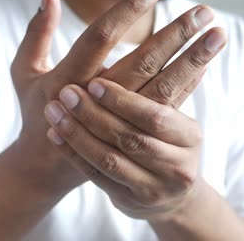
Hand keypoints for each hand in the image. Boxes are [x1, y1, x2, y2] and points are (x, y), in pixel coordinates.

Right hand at [12, 0, 216, 195]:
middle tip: (203, 11)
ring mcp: (119, 119)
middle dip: (175, 35)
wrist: (47, 164)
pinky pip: (165, 108)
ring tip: (216, 34)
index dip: (127, 12)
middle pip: (142, 62)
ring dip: (192, 60)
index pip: (101, 38)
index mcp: (67, 79)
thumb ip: (38, 32)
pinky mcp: (133, 132)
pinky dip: (186, 86)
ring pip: (162, 87)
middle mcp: (96, 99)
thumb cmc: (35, 111)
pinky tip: (204, 66)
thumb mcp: (24, 72)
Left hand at [43, 26, 226, 220]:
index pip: (157, 115)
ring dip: (78, 132)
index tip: (95, 81)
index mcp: (189, 137)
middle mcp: (174, 166)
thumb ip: (178, 85)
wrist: (172, 196)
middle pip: (129, 138)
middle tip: (66, 91)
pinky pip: (95, 176)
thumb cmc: (171, 145)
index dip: (124, 100)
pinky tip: (55, 133)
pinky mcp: (128, 201)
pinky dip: (73, 153)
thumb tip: (190, 43)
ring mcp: (151, 188)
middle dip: (95, 114)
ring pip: (108, 159)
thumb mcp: (179, 118)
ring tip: (53, 109)